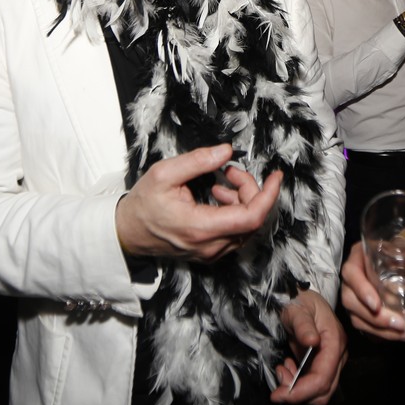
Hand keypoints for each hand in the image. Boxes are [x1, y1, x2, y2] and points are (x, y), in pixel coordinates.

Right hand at [115, 144, 281, 261]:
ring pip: (246, 227)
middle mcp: (210, 246)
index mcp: (201, 227)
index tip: (275, 176)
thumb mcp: (164, 174)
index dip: (268, 195)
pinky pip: (236, 233)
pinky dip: (235, 211)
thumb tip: (226, 152)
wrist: (128, 232)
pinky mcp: (210, 253)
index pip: (251, 217)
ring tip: (220, 184)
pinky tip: (218, 197)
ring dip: (242, 200)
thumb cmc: (144, 204)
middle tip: (230, 171)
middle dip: (250, 190)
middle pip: (252, 220)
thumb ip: (198, 161)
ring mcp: (211, 253)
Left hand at [270, 290, 346, 404]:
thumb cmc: (298, 301)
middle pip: (324, 391)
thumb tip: (313, 341)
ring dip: (298, 389)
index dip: (301, 391)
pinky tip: (288, 368)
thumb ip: (303, 325)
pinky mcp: (324, 364)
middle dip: (298, 393)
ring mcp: (333, 361)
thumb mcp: (297, 309)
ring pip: (320, 392)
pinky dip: (299, 384)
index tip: (278, 395)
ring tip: (282, 370)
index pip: (322, 378)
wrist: (301, 297)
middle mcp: (338, 355)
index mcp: (335, 341)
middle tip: (278, 380)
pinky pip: (314, 384)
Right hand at [339, 238, 404, 340]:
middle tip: (400, 325)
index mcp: (360, 257)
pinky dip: (381, 334)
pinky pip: (364, 326)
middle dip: (375, 318)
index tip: (377, 305)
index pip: (351, 273)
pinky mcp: (360, 310)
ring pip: (357, 318)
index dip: (361, 290)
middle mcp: (352, 278)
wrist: (398, 258)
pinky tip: (399, 337)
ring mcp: (354, 296)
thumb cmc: (400, 252)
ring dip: (381, 331)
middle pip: (351, 302)